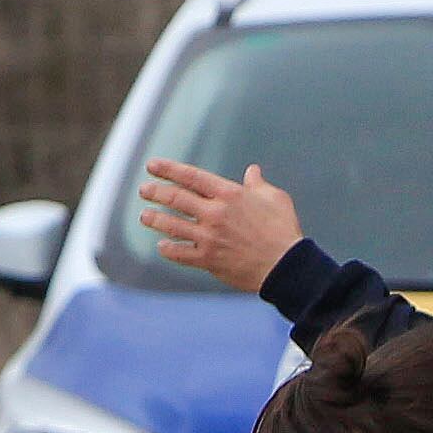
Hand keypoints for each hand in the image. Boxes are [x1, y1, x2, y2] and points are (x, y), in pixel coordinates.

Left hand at [134, 158, 305, 293]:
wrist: (287, 266)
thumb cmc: (284, 230)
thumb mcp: (275, 198)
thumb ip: (258, 184)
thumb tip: (253, 171)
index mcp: (229, 194)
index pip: (191, 177)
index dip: (168, 169)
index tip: (152, 166)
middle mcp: (215, 213)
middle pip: (175, 198)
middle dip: (155, 192)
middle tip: (145, 190)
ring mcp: (209, 237)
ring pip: (172, 225)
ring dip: (155, 219)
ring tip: (146, 216)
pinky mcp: (209, 260)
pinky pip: (181, 253)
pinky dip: (169, 249)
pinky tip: (162, 246)